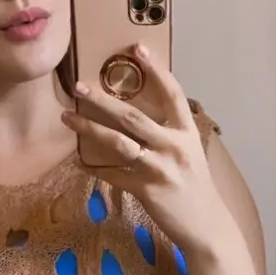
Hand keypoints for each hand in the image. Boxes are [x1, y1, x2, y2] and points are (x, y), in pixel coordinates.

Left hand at [61, 44, 233, 258]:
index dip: (155, 68)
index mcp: (187, 133)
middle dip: (102, 99)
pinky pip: (114, 175)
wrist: (207, 226)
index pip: (171, 93)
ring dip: (90, 128)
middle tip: (79, 86)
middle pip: (133, 116)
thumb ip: (170, 134)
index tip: (136, 48)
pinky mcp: (147, 190)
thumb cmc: (197, 188)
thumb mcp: (190, 154)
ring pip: (118, 142)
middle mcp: (174, 146)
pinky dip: (94, 168)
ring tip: (68, 118)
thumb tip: (140, 118)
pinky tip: (79, 161)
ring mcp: (159, 169)